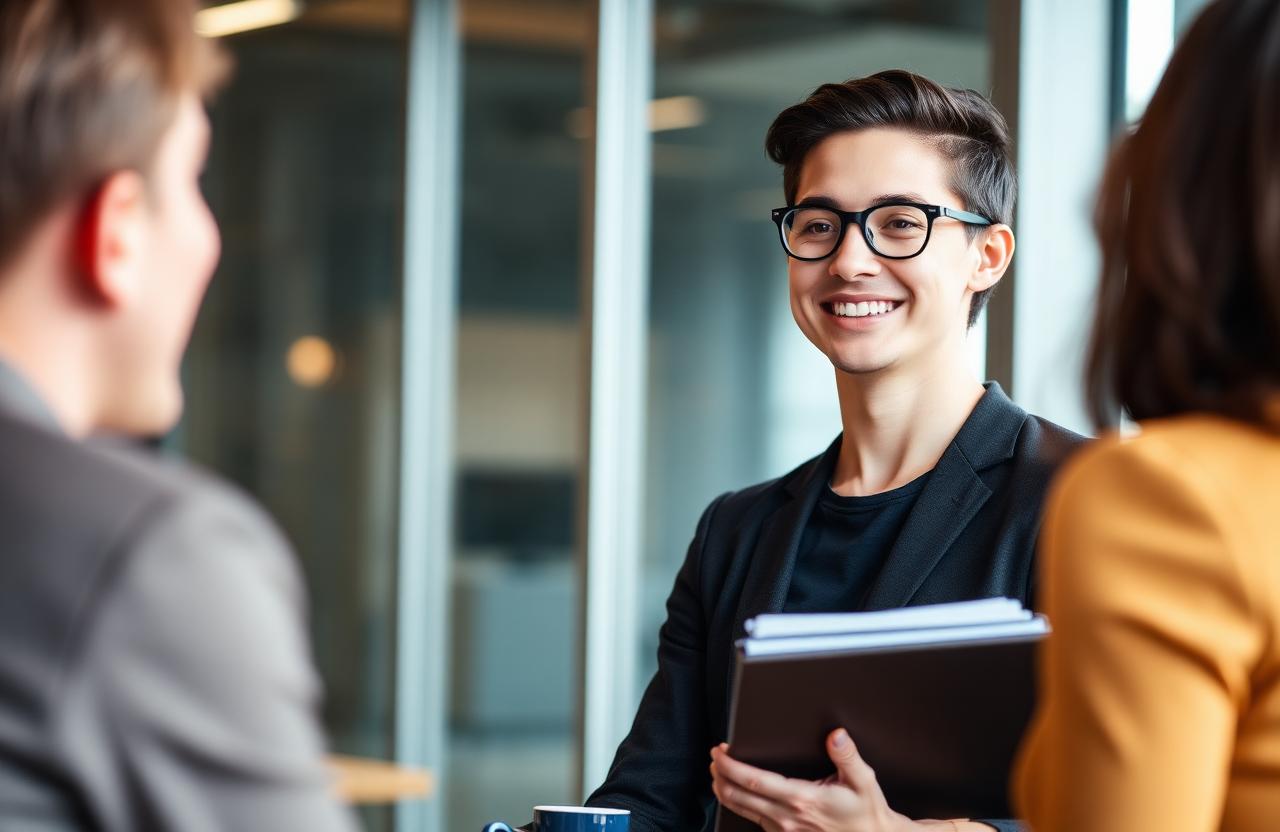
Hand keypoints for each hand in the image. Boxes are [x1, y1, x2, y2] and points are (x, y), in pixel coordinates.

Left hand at [709, 729, 955, 831]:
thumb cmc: (865, 811)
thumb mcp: (863, 780)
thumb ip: (847, 756)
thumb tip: (836, 735)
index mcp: (802, 799)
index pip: (754, 780)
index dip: (731, 765)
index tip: (719, 751)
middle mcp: (786, 816)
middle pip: (737, 795)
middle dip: (719, 774)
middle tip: (714, 756)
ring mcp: (782, 829)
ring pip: (740, 808)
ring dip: (723, 788)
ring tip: (718, 771)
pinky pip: (751, 818)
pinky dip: (738, 801)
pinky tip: (737, 790)